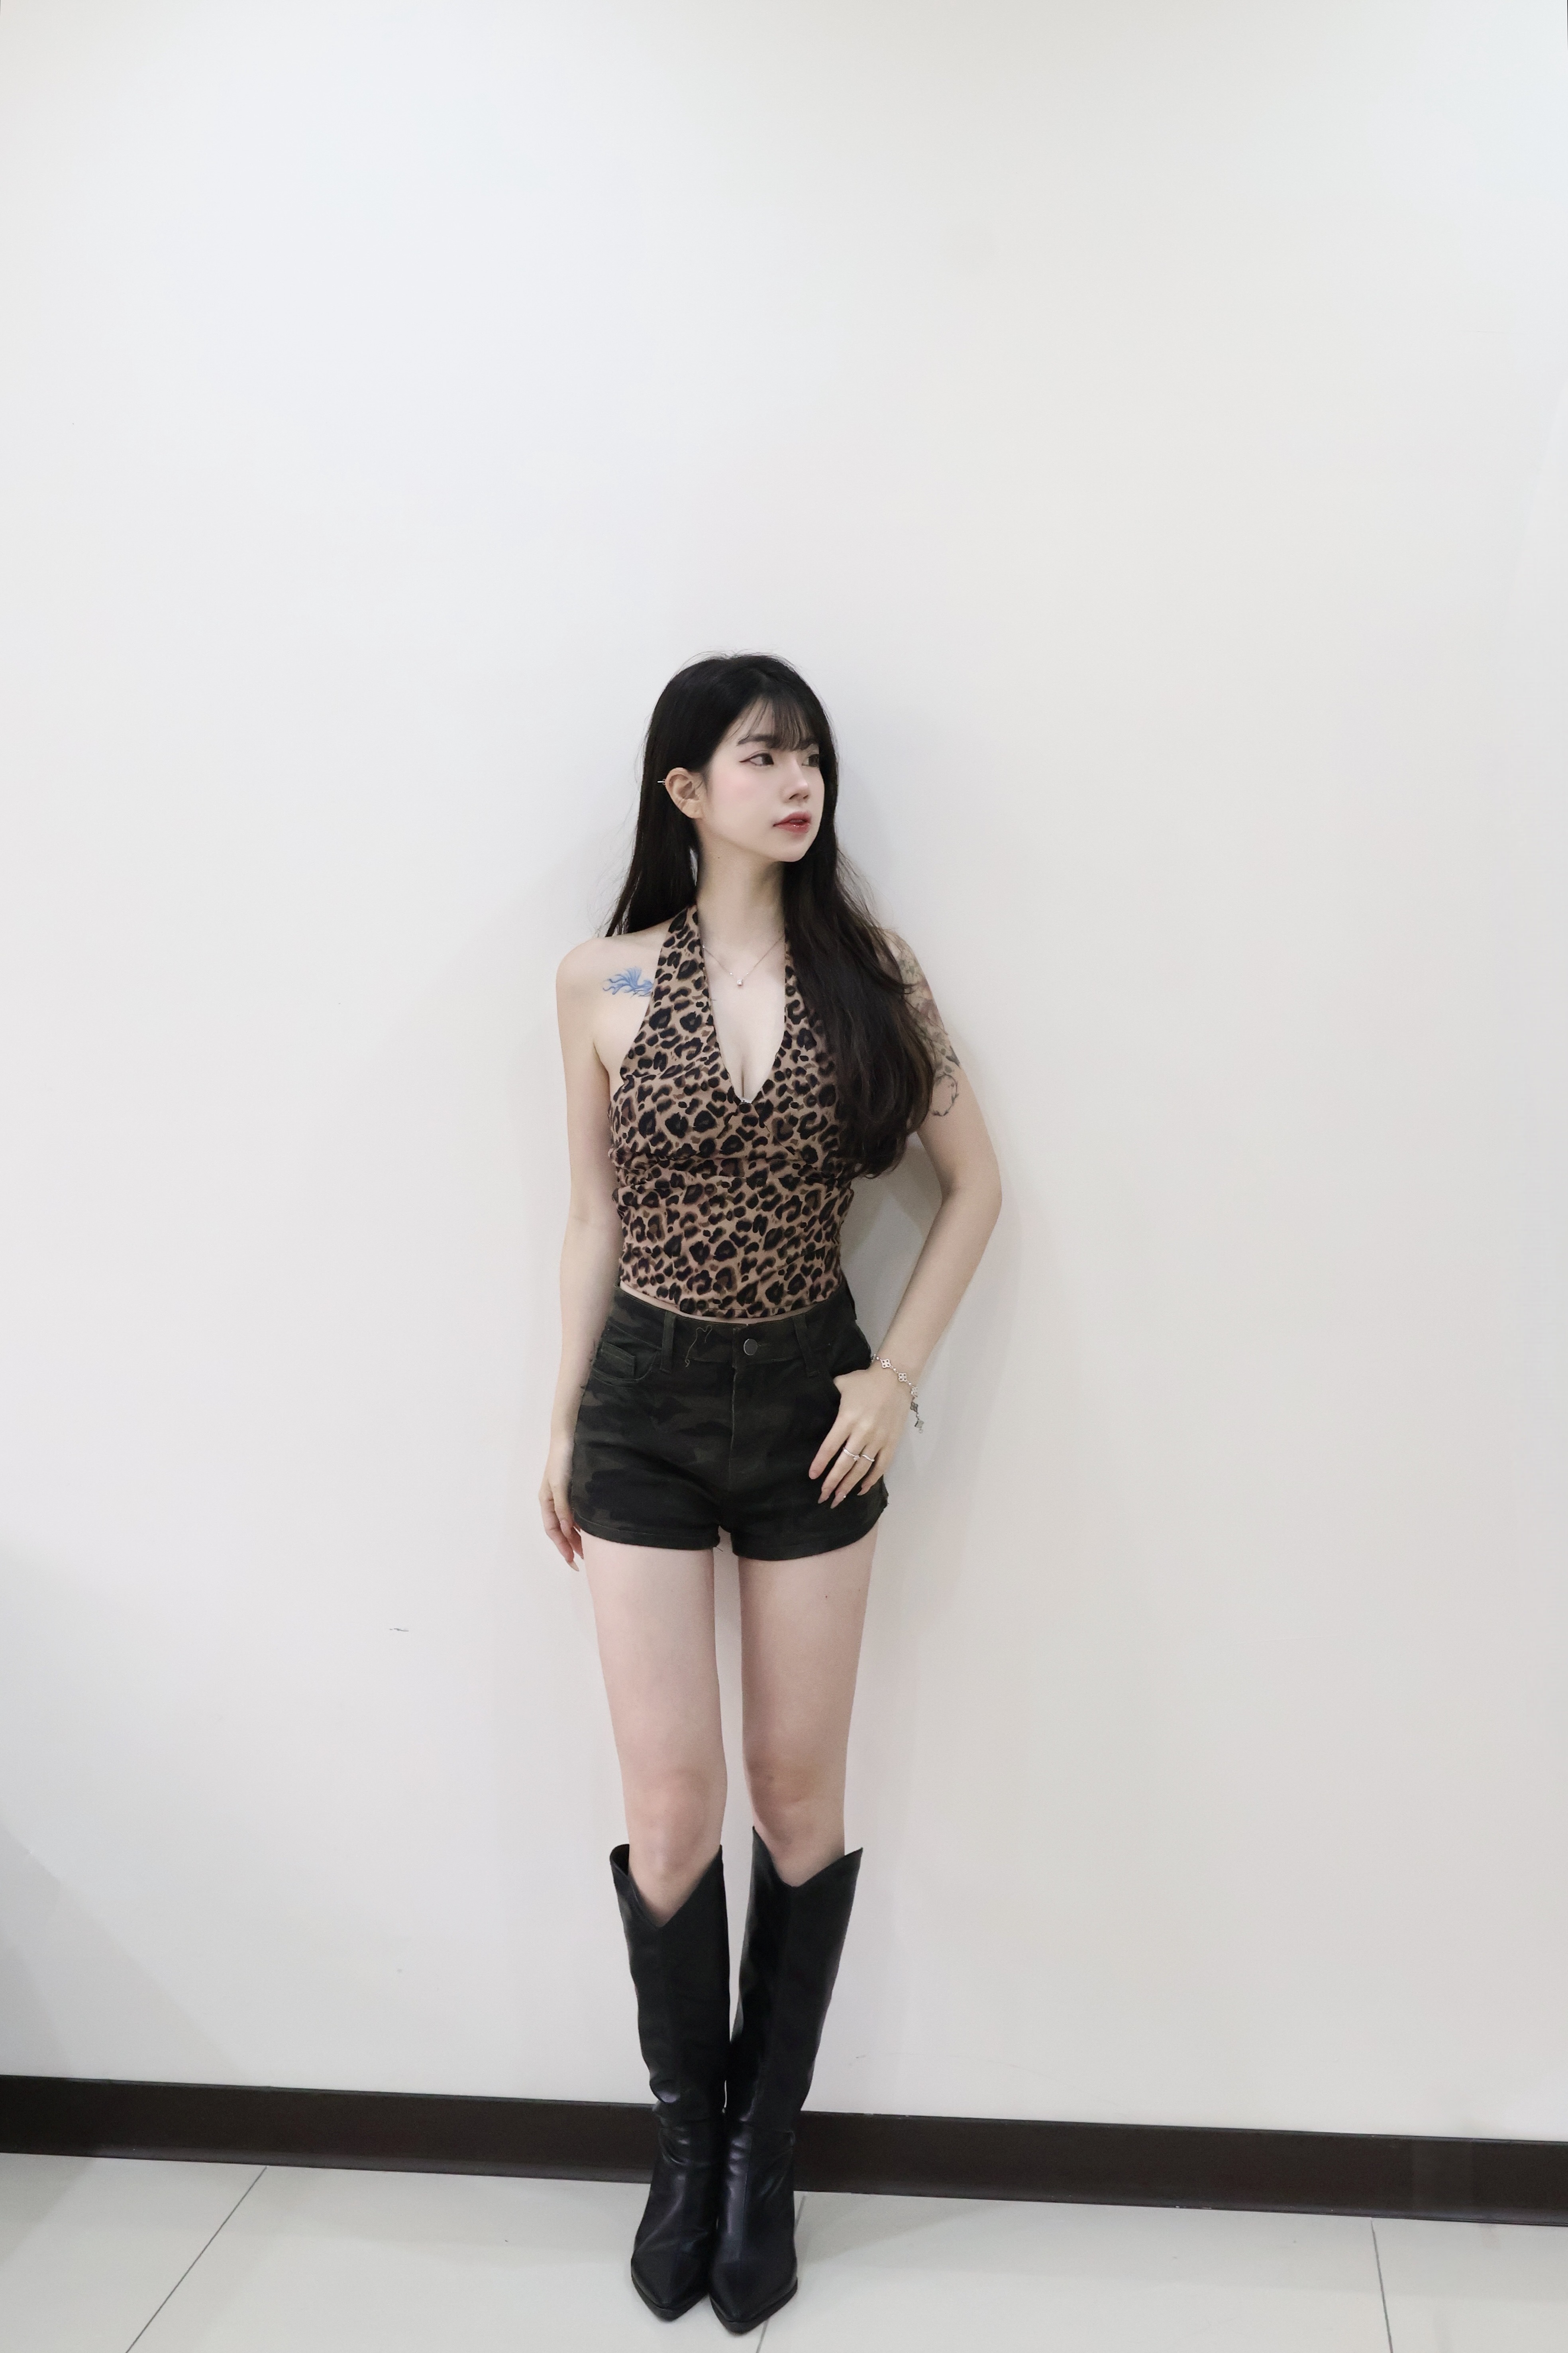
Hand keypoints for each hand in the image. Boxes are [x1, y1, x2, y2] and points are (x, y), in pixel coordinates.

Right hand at [540, 1429, 582, 1566]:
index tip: (573, 1561)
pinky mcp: (574, 1489)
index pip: (553, 1530)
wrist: (570, 1436)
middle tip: (585, 1560)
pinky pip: (576, 1513)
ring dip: (577, 1536)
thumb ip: (563, 1508)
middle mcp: (554, 1501)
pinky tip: (591, 1529)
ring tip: (590, 1550)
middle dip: (571, 1545)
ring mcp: (564, 1495)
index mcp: (546, 1501)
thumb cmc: (563, 1461)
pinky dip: (582, 1523)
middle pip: (561, 1529)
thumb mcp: (561, 1485)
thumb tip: (566, 1531)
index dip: (562, 1547)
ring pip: (569, 1522)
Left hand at [809, 1364, 911, 1506]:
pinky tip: (861, 1490)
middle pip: (845, 1463)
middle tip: (823, 1497)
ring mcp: (879, 1439)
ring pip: (862, 1468)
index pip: (830, 1447)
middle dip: (833, 1482)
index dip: (820, 1463)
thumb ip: (827, 1397)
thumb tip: (813, 1407)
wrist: (895, 1378)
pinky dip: (872, 1480)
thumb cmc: (864, 1381)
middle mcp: (862, 1432)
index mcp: (847, 1419)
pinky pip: (881, 1466)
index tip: (812, 1476)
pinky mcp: (891, 1442)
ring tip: (838, 1498)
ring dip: (849, 1485)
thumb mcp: (841, 1384)